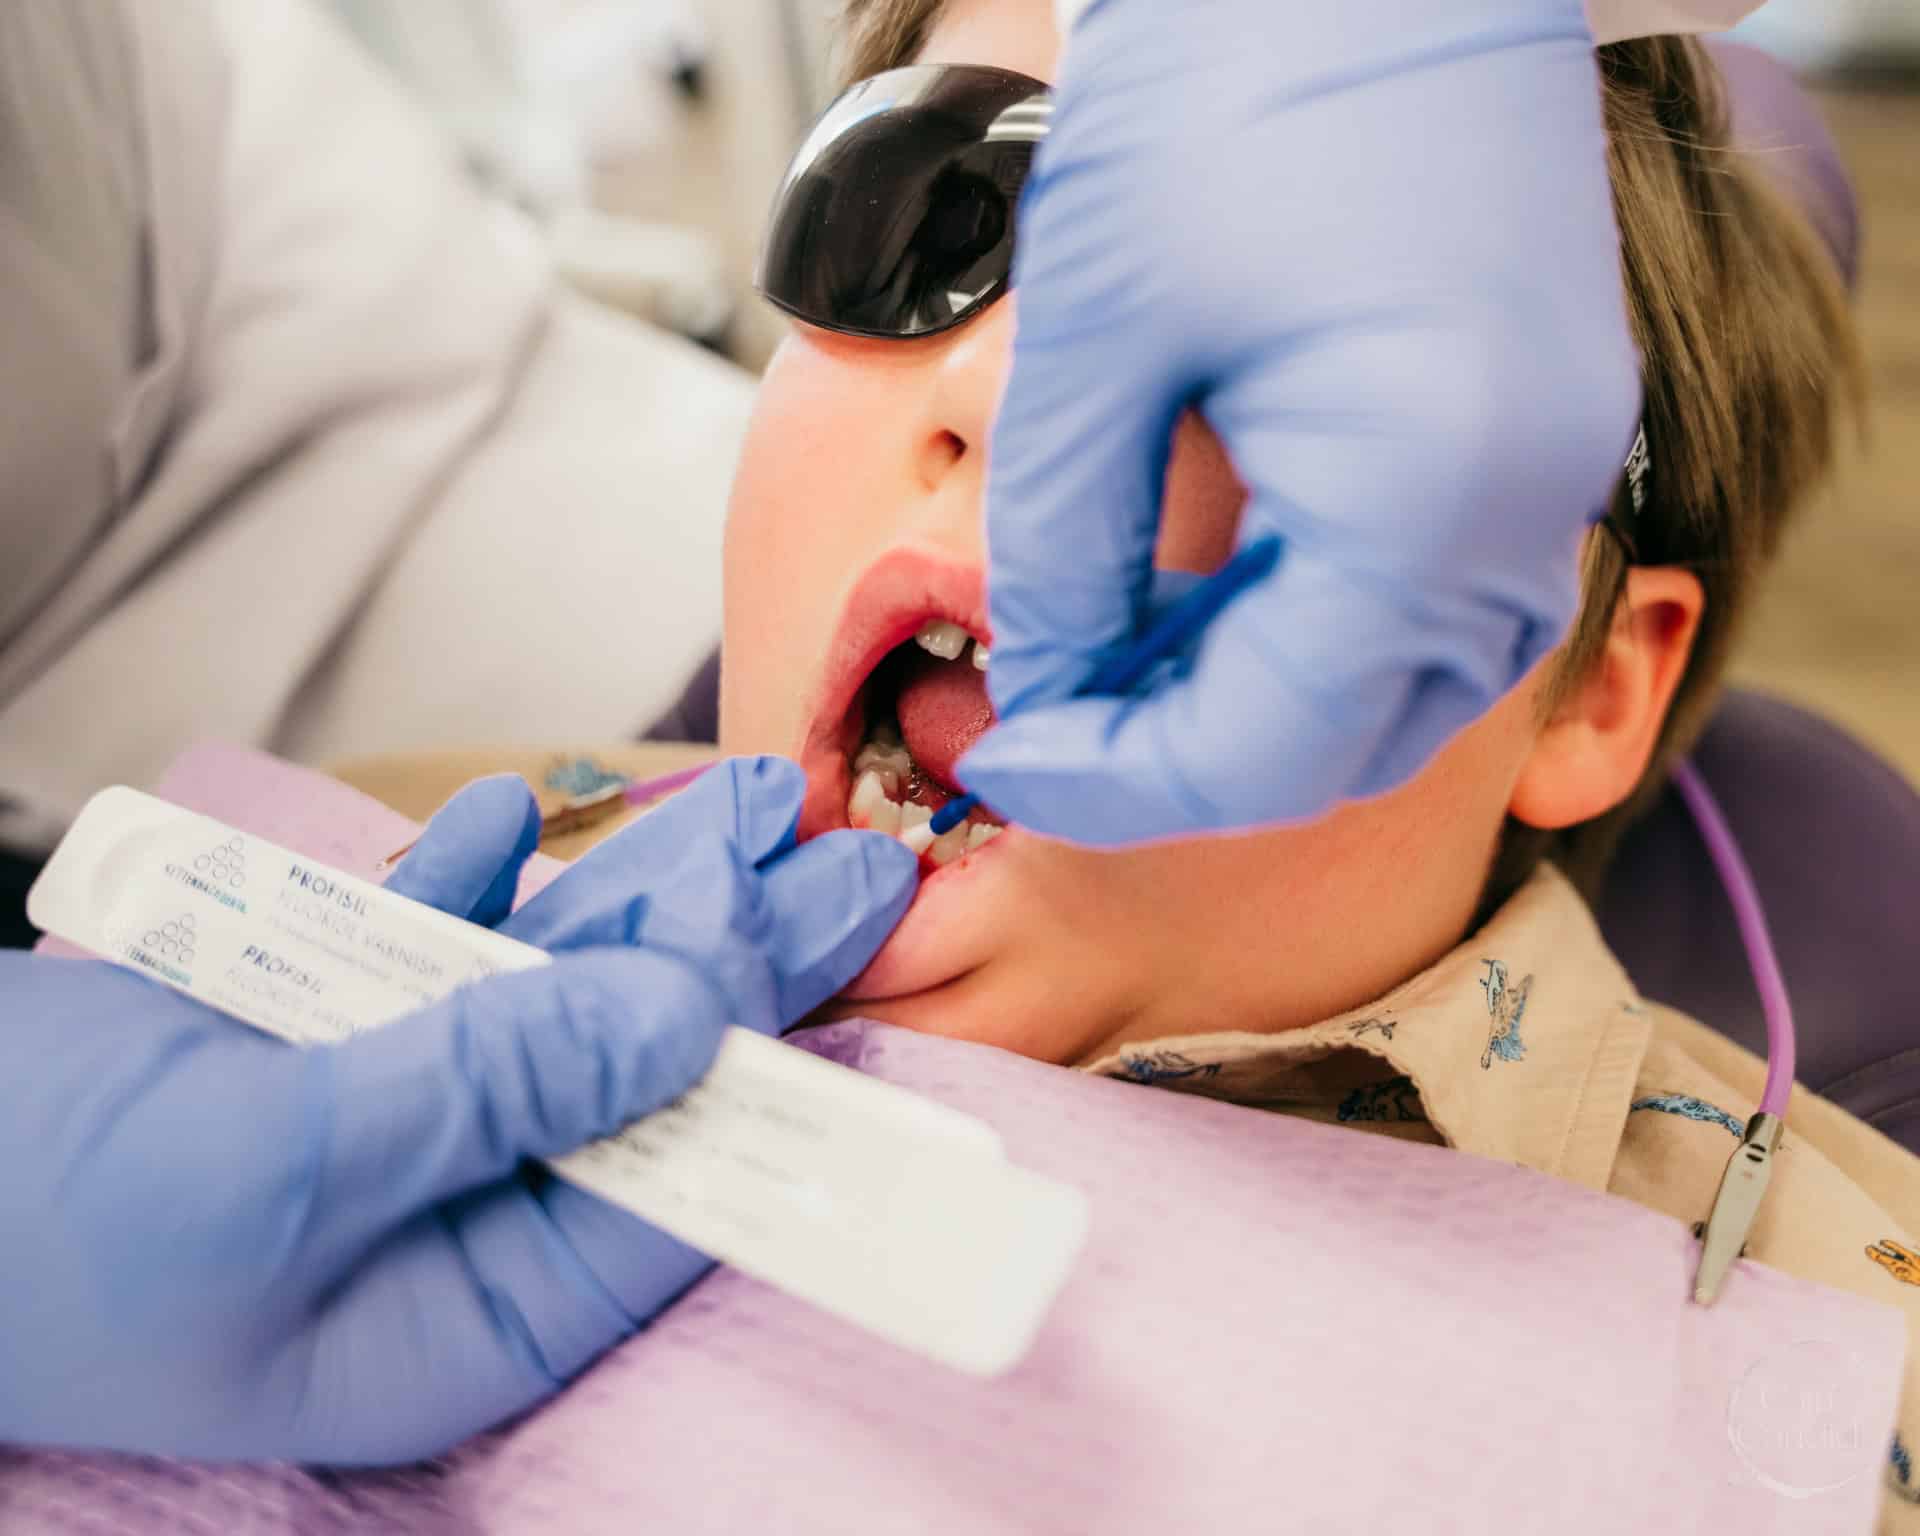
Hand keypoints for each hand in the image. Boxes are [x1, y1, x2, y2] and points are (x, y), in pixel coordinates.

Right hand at [0, 759, 914, 1463]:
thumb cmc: (51, 1229)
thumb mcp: (287, 1167)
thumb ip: (494, 1085)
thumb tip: (688, 1016)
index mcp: (471, 1312)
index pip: (677, 1198)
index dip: (780, 1077)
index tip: (860, 963)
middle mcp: (459, 1219)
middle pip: (638, 1076)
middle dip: (738, 962)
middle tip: (849, 859)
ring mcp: (397, 1117)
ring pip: (553, 996)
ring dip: (638, 898)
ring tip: (744, 807)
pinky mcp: (325, 1038)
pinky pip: (425, 952)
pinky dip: (470, 881)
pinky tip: (518, 813)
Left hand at [961, 0, 1642, 843]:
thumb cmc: (1227, 77)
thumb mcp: (1094, 333)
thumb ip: (1062, 547)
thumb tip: (1050, 685)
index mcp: (1427, 490)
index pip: (1262, 750)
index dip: (1116, 782)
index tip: (1009, 765)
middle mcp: (1528, 505)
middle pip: (1341, 741)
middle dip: (1180, 755)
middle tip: (1051, 717)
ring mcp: (1557, 463)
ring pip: (1394, 686)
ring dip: (1246, 698)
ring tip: (1111, 649)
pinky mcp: (1542, 421)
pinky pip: (1434, 598)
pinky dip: (1311, 626)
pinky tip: (1203, 586)